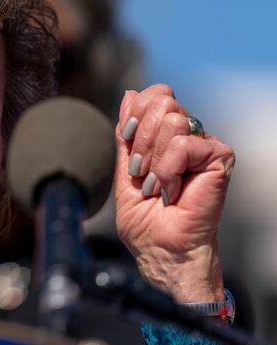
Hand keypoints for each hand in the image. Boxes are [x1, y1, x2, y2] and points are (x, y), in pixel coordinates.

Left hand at [114, 84, 234, 302]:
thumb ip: (126, 134)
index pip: (153, 95)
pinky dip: (169, 169)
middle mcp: (188, 136)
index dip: (135, 113)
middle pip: (162, 101)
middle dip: (141, 139)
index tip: (128, 142)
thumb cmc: (145, 221)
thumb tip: (129, 94)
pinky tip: (173, 189)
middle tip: (143, 173)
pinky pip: (184, 144)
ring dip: (154, 160)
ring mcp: (204, 145)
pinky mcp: (220, 157)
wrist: (162, 250)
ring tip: (158, 186)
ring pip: (172, 120)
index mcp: (165, 136)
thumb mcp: (124, 170)